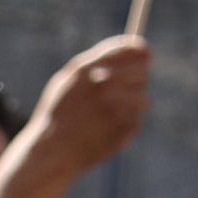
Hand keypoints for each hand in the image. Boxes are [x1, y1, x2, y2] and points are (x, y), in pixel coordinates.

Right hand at [17, 35, 154, 182]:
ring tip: (114, 113)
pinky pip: (136, 122)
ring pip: (143, 99)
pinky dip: (127, 125)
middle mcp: (103, 85)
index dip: (139, 50)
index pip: (127, 49)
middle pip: (141, 72)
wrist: (50, 152)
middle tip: (138, 82)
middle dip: (141, 76)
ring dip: (136, 104)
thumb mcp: (69, 81)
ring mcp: (114, 108)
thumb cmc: (58, 114)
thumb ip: (98, 62)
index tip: (146, 53)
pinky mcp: (121, 130)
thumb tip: (135, 45)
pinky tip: (108, 131)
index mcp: (88, 69)